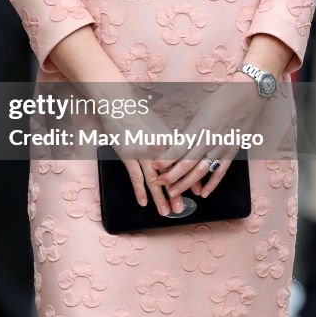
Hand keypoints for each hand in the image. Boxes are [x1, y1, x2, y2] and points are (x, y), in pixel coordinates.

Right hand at [98, 97, 188, 215]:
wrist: (119, 105)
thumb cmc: (139, 115)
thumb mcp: (159, 128)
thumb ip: (169, 144)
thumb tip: (179, 159)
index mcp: (168, 140)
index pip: (182, 164)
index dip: (190, 179)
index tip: (196, 191)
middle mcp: (158, 148)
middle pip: (170, 175)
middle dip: (176, 194)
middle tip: (181, 208)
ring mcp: (142, 153)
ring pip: (154, 180)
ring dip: (160, 198)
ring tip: (166, 211)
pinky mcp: (128, 155)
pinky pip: (135, 177)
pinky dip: (140, 191)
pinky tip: (144, 202)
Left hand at [151, 74, 261, 200]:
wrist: (247, 97)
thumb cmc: (221, 98)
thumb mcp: (199, 108)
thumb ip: (188, 126)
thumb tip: (175, 139)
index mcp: (199, 128)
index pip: (178, 149)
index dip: (165, 160)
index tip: (154, 166)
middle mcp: (209, 141)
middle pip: (187, 164)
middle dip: (171, 176)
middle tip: (159, 183)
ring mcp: (221, 148)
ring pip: (201, 172)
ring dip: (186, 184)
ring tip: (174, 193)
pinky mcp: (232, 152)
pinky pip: (221, 172)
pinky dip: (212, 184)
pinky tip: (202, 193)